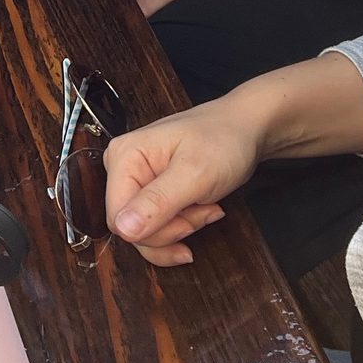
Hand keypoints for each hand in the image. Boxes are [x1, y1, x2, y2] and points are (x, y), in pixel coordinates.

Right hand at [104, 100, 264, 266]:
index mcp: (124, 157)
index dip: (153, 232)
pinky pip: (156, 224)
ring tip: (206, 209)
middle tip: (202, 213)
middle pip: (130, 228)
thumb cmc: (223, 140)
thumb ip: (158, 202)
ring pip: (144, 230)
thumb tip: (123, 229)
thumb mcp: (195, 174)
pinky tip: (201, 211)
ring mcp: (136, 178)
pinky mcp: (150, 189)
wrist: (244, 130)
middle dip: (171, 230)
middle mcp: (123, 167)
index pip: (118, 218)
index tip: (188, 224)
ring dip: (180, 228)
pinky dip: (182, 225)